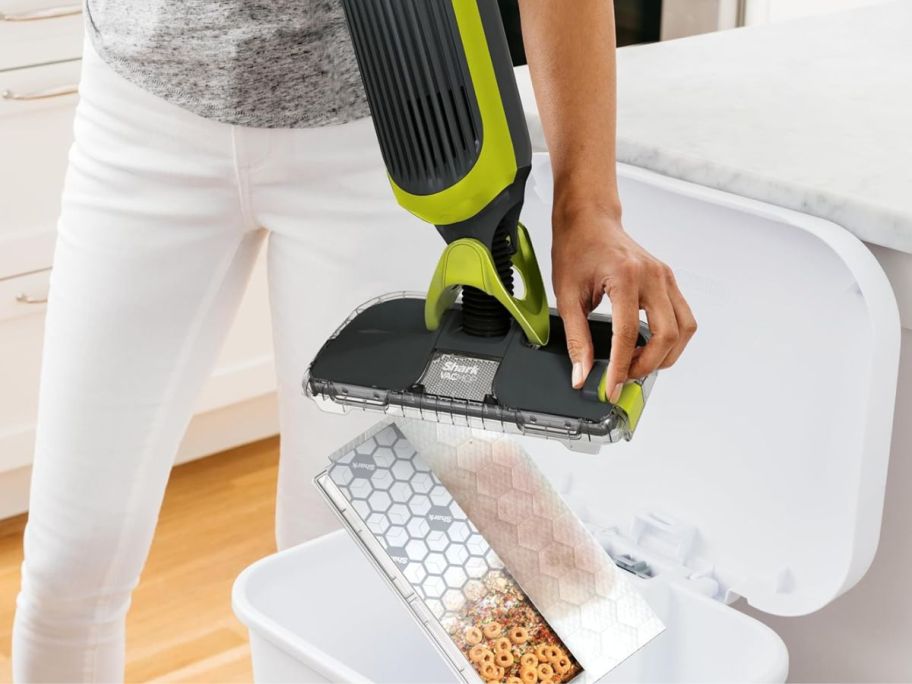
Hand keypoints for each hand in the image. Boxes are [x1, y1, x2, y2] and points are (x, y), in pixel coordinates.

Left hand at [551, 205, 696, 401]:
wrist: (589, 220)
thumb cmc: (577, 248)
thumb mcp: (567, 296)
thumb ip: (577, 339)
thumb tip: (582, 373)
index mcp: (626, 276)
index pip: (629, 334)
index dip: (621, 367)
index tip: (611, 386)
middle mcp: (653, 276)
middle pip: (667, 335)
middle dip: (648, 364)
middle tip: (623, 376)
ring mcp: (665, 277)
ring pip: (684, 329)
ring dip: (665, 354)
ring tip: (635, 364)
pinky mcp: (668, 281)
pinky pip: (682, 317)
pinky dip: (669, 338)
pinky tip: (645, 346)